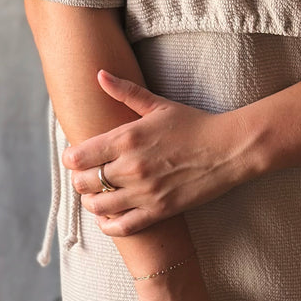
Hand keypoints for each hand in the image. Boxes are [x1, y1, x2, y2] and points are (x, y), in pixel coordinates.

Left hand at [62, 69, 253, 234]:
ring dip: (91, 202)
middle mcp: (131, 166)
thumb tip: (99, 73)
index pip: (78, 156)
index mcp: (127, 138)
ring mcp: (145, 191)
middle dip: (79, 180)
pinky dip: (109, 225)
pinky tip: (108, 218)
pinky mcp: (160, 210)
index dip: (70, 158)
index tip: (75, 157)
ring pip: (98, 206)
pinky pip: (123, 226)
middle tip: (86, 177)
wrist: (229, 149)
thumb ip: (125, 91)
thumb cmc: (194, 123)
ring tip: (95, 197)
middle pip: (83, 182)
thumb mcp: (158, 104)